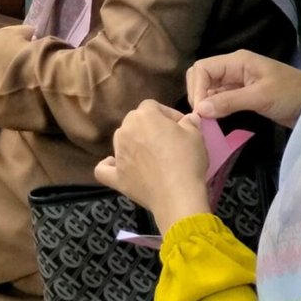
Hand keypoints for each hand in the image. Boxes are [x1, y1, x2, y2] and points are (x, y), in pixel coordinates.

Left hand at [94, 101, 210, 230]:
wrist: (178, 195)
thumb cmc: (187, 160)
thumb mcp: (196, 136)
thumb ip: (189, 123)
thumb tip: (188, 119)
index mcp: (144, 116)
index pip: (152, 106)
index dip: (167, 114)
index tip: (181, 127)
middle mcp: (126, 131)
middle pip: (134, 121)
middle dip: (150, 127)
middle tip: (168, 141)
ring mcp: (118, 154)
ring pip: (121, 140)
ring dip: (133, 143)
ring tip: (150, 156)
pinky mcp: (116, 176)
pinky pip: (104, 169)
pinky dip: (109, 166)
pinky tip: (116, 166)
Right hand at [185, 50, 300, 129]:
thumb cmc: (291, 94)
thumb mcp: (261, 97)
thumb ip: (230, 102)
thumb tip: (199, 110)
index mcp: (237, 61)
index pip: (203, 68)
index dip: (197, 88)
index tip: (200, 112)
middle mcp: (234, 69)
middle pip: (202, 76)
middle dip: (197, 94)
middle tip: (200, 117)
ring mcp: (238, 82)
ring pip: (210, 88)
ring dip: (204, 102)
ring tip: (204, 122)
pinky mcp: (243, 95)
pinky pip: (220, 98)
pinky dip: (214, 108)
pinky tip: (213, 120)